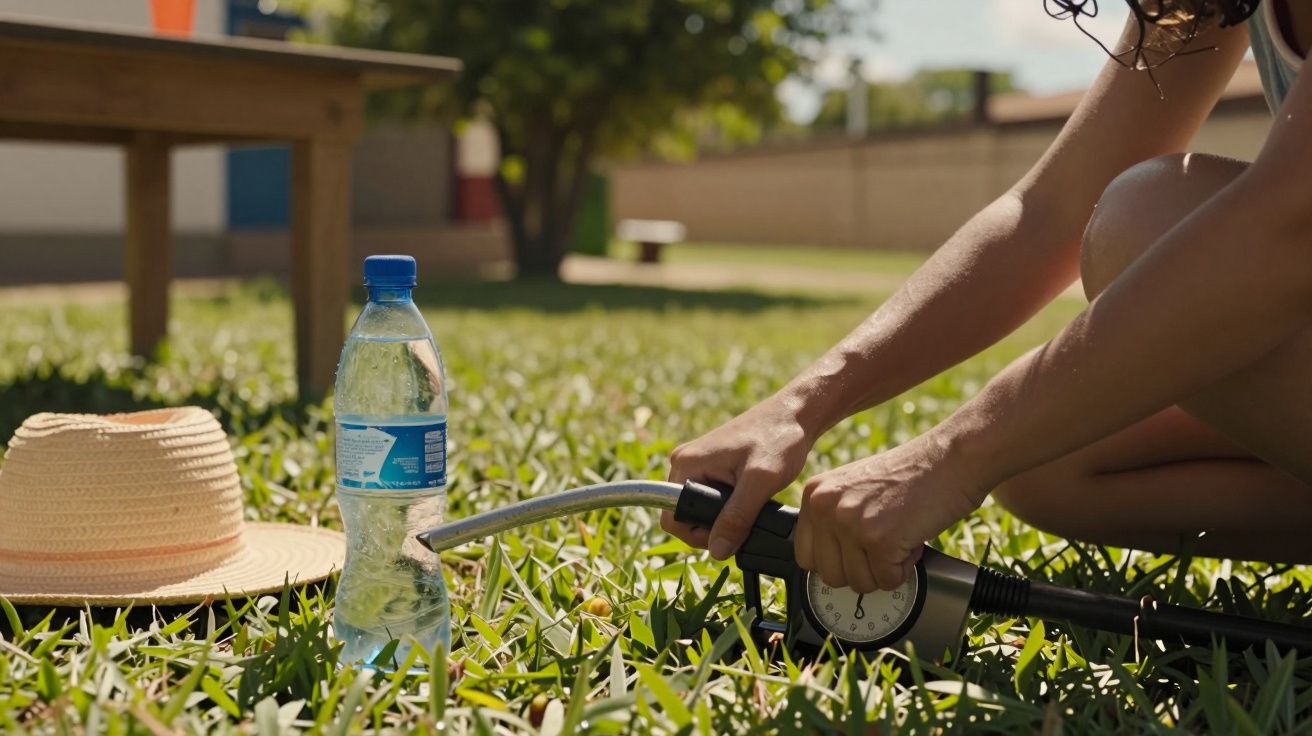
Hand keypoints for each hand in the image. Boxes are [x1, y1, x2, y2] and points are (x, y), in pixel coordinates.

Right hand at [663, 396, 813, 559]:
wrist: (795, 414)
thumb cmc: (779, 439)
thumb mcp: (760, 482)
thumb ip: (737, 517)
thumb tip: (717, 552)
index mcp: (687, 464)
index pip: (672, 517)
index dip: (697, 535)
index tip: (730, 535)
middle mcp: (685, 462)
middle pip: (684, 515)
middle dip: (712, 527)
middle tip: (745, 523)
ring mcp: (698, 463)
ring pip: (699, 509)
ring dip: (723, 517)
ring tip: (751, 508)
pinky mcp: (711, 466)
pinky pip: (709, 498)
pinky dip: (728, 507)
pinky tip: (750, 500)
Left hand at [794, 432, 985, 592]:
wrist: (948, 460)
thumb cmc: (908, 476)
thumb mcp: (852, 489)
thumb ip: (833, 519)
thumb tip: (828, 563)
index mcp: (814, 494)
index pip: (804, 556)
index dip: (835, 562)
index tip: (855, 554)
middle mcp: (825, 507)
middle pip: (830, 576)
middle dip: (861, 570)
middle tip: (883, 544)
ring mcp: (851, 524)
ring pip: (860, 583)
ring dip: (884, 569)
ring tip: (899, 537)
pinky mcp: (880, 541)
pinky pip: (888, 581)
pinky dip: (905, 569)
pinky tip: (911, 540)